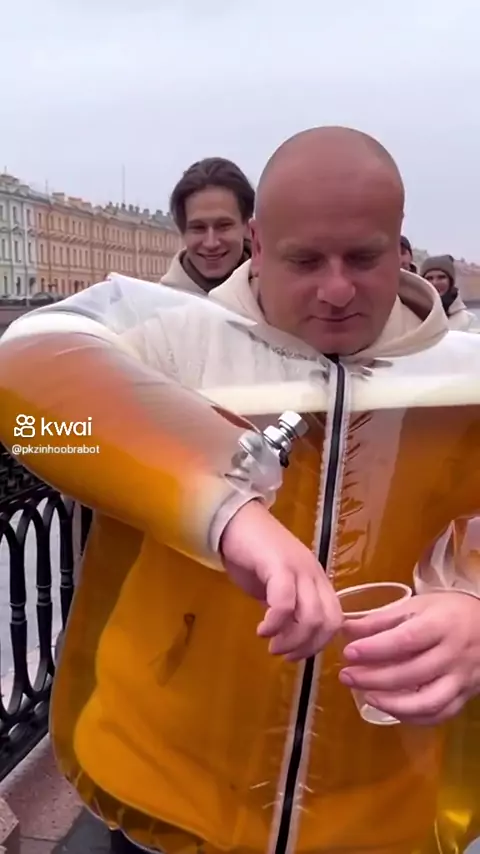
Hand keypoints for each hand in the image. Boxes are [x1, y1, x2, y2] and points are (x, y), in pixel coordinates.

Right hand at [219, 499, 342, 660]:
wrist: (235, 520)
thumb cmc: (254, 554)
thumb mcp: (278, 585)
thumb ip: (290, 606)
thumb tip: (292, 636)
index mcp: (317, 580)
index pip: (335, 619)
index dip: (319, 643)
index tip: (297, 655)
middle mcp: (314, 574)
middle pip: (327, 621)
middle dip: (306, 646)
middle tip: (283, 654)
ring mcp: (298, 568)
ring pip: (311, 615)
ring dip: (292, 639)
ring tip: (272, 645)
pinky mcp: (278, 565)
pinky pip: (284, 601)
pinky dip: (276, 623)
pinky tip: (263, 629)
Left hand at [339, 591, 479, 724]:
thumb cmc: (448, 611)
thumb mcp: (417, 606)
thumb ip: (382, 619)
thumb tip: (346, 629)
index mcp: (440, 625)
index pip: (405, 640)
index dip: (375, 649)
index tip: (348, 652)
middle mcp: (453, 654)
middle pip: (412, 673)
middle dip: (374, 678)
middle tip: (346, 676)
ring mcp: (461, 679)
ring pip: (428, 701)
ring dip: (393, 704)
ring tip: (366, 697)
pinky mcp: (465, 696)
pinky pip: (440, 714)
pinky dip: (413, 717)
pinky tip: (391, 710)